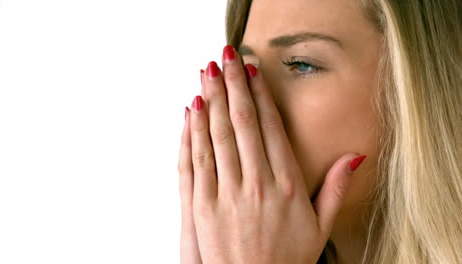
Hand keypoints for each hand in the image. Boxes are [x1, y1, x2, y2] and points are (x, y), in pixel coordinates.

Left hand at [179, 45, 366, 263]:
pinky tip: (192, 111)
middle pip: (241, 123)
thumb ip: (335, 188)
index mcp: (287, 186)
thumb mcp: (320, 227)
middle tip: (226, 58)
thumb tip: (354, 156)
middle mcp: (256, 185)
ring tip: (208, 73)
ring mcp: (226, 194)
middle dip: (233, 85)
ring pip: (216, 136)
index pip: (270, 128)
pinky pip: (195, 161)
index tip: (253, 72)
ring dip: (211, 100)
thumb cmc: (285, 259)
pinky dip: (192, 133)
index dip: (260, 96)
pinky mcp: (202, 206)